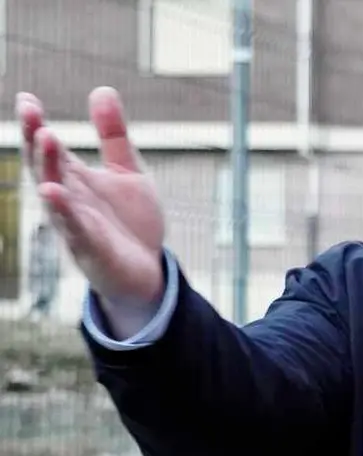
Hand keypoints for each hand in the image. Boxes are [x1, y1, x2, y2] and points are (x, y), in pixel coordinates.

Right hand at [16, 87, 165, 322]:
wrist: (148, 270)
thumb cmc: (130, 222)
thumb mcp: (127, 171)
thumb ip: (113, 135)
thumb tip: (102, 89)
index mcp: (74, 178)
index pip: (49, 148)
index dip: (37, 125)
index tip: (27, 97)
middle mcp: (68, 199)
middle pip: (44, 166)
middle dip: (36, 139)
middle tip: (31, 110)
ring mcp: (76, 223)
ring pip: (55, 194)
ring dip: (48, 167)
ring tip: (46, 137)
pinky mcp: (90, 248)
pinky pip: (74, 228)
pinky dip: (63, 210)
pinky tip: (53, 192)